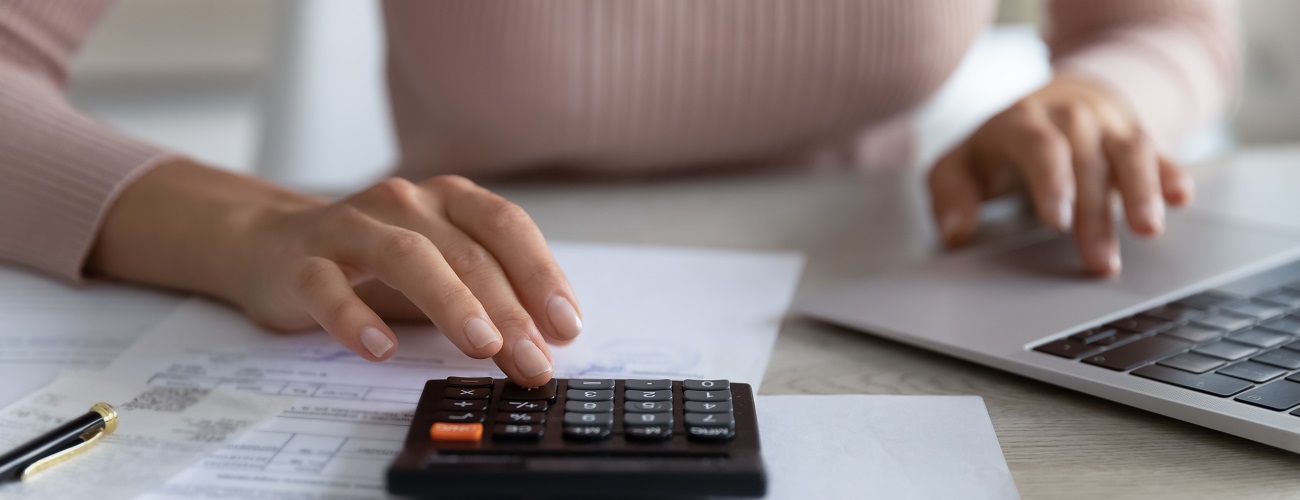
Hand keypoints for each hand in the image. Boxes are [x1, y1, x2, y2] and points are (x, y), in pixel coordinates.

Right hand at [89, 162, 581, 386]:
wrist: (273, 247)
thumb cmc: (374, 265)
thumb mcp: (440, 270)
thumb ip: (490, 297)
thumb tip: (548, 344)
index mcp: (448, 200)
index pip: (505, 227)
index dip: (540, 274)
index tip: (566, 326)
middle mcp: (404, 202)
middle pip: (466, 252)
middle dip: (507, 311)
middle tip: (533, 361)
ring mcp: (351, 227)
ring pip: (407, 257)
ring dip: (450, 303)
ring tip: (481, 346)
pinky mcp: (303, 262)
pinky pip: (328, 287)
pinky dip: (355, 317)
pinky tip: (380, 348)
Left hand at [927, 75, 1194, 274]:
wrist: (1049, 106)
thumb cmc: (997, 150)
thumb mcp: (959, 167)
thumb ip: (950, 197)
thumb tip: (955, 233)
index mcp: (1020, 123)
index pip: (1040, 146)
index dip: (1052, 181)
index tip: (1057, 220)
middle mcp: (1068, 118)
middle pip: (1088, 158)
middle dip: (1096, 211)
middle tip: (1101, 261)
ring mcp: (1106, 126)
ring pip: (1129, 152)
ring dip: (1141, 192)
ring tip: (1149, 231)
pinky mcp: (1136, 139)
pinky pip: (1158, 152)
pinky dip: (1171, 173)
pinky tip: (1182, 197)